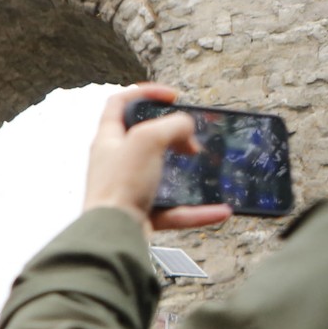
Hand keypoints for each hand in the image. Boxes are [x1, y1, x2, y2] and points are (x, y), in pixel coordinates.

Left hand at [85, 85, 234, 232]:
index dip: (144, 93)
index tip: (171, 96)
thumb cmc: (119, 187)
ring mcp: (129, 189)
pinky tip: (219, 211)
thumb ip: (172, 126)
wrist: (113, 235)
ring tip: (204, 166)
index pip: (119, 103)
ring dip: (186, 171)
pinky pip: (175, 211)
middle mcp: (115, 164)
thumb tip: (186, 130)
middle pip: (145, 139)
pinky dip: (197, 211)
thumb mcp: (148, 139)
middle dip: (172, 134)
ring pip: (163, 175)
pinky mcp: (141, 214)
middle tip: (190, 137)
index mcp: (108, 140)